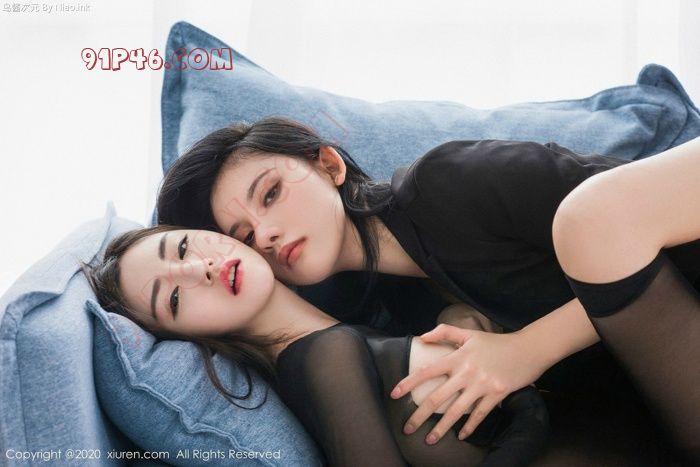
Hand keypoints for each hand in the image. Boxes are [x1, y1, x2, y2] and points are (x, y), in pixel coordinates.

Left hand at [390, 324, 545, 444]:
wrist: (528, 348)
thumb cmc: (497, 342)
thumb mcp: (470, 334)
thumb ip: (445, 332)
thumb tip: (423, 337)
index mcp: (457, 357)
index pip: (427, 371)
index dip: (408, 383)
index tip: (394, 394)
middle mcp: (466, 372)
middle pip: (437, 397)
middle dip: (419, 415)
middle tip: (407, 428)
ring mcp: (481, 384)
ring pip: (456, 411)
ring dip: (441, 428)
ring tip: (429, 439)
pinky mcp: (496, 394)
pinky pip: (479, 415)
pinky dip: (469, 427)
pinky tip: (461, 436)